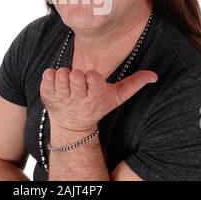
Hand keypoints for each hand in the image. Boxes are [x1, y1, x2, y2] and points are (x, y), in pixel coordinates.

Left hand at [40, 67, 157, 131]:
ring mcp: (62, 98)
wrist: (73, 125)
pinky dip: (50, 75)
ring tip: (67, 82)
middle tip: (78, 81)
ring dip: (63, 75)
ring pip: (61, 74)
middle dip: (77, 75)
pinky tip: (56, 82)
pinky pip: (47, 76)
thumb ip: (134, 84)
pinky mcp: (48, 95)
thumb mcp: (116, 97)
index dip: (91, 76)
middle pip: (75, 75)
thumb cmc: (96, 105)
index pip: (93, 77)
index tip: (91, 79)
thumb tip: (154, 75)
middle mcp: (78, 99)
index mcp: (96, 97)